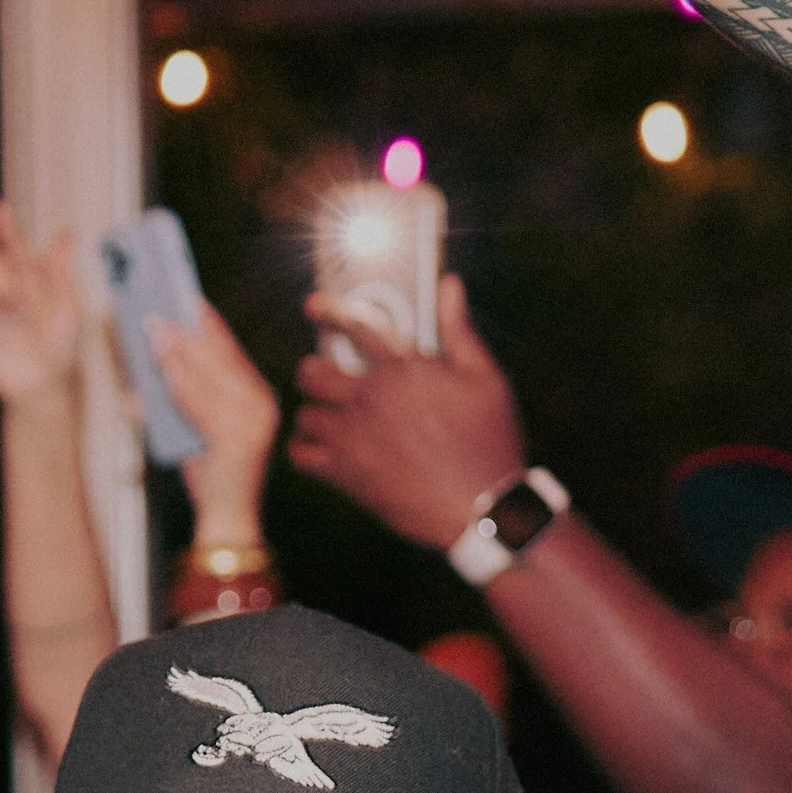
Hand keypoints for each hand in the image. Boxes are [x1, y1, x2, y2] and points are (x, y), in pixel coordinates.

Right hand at [0, 194, 79, 405]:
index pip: (8, 240)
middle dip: (2, 273)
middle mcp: (0, 284)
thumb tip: (65, 233)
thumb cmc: (60, 346)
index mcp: (25, 274)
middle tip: (20, 299)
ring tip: (5, 310)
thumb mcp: (66, 305)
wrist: (43, 382)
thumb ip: (60, 270)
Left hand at [151, 302, 278, 545]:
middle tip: (158, 308)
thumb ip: (188, 395)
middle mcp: (260, 405)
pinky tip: (163, 368)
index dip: (206, 322)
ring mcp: (252, 422)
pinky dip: (180, 383)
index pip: (230, 351)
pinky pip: (203, 405)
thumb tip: (156, 358)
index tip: (185, 298)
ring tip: (153, 330)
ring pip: (210, 375)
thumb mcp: (201, 426)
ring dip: (178, 351)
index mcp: (256, 398)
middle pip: (220, 357)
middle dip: (186, 330)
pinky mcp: (237, 439)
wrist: (229, 520)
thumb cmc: (213, 474)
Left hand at [289, 272, 528, 548]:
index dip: (330, 311)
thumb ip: (459, 330)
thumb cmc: (489, 440)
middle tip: (322, 378)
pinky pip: (301, 456)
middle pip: (312, 371)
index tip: (314, 306)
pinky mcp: (347, 474)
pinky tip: (319, 449)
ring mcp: (353, 437)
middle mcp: (370, 398)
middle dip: (313, 370)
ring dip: (312, 413)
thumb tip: (450, 284)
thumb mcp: (485, 378)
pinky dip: (305, 450)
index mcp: (402, 369)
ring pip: (304, 414)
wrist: (481, 508)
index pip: (355, 326)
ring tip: (324, 418)